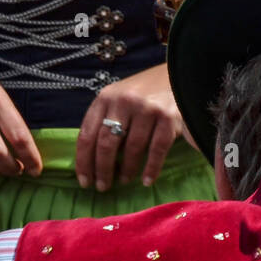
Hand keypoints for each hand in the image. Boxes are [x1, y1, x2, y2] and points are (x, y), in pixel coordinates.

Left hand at [76, 63, 182, 191]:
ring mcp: (147, 109)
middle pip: (106, 144)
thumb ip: (104, 119)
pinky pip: (157, 150)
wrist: (177, 73)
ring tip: (124, 180)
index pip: (86, 135)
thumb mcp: (117, 98)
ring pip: (132, 148)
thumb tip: (91, 159)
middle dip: (102, 170)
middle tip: (103, 187)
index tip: (85, 181)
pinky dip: (151, 168)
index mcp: (105, 98)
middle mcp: (124, 101)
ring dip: (127, 170)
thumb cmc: (143, 92)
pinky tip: (146, 180)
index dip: (83, 162)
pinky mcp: (168, 117)